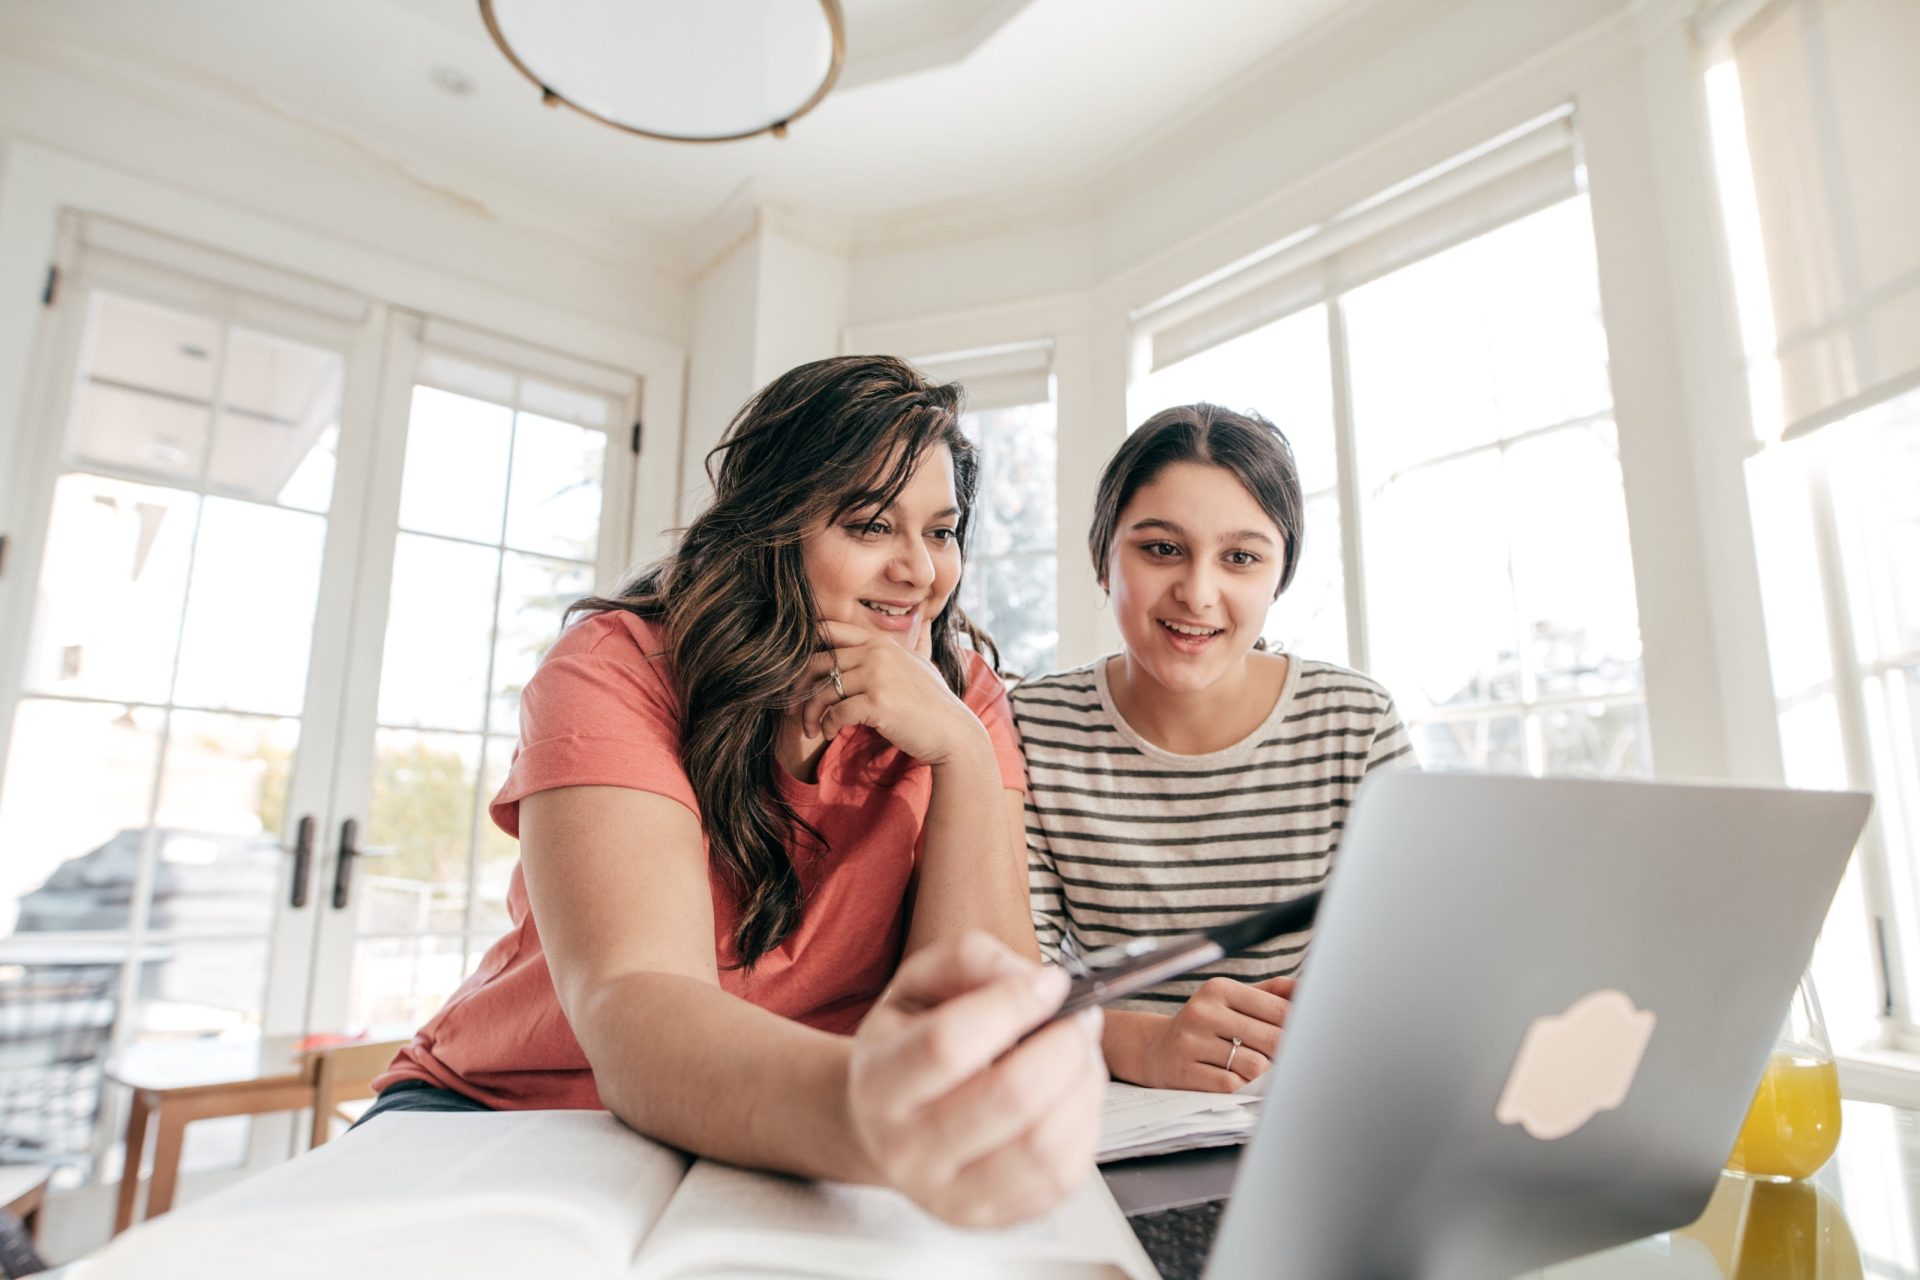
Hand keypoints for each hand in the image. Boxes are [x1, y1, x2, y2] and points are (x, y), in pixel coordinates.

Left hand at [798, 618, 983, 764]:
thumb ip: (887, 655)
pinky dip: (827, 726)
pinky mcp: (877, 703)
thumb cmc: (932, 704)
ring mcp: (878, 676)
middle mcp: (877, 653)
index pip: (828, 630)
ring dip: (811, 714)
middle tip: (795, 708)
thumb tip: (864, 651)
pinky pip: (836, 712)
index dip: (803, 649)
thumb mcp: (912, 666)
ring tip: (811, 730)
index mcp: (880, 642)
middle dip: (799, 688)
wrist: (953, 732)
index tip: (796, 673)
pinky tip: (830, 734)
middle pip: (817, 662)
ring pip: (823, 690)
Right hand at [848, 932, 1105, 1227]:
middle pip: (1009, 1097)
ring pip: (1044, 1145)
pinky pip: (1061, 1178)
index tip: (1051, 983)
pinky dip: (1084, 1127)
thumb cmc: (910, 1045)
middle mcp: (906, 1148)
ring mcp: (949, 1194)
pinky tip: (1073, 1096)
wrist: (884, 1124)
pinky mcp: (992, 1218)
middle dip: (1065, 1045)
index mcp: (880, 1081)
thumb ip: (970, 960)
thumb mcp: (919, 983)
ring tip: (1081, 1054)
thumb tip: (1031, 979)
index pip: (950, 1043)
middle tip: (1082, 1017)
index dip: (1012, 1005)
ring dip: (1083, 1087)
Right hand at [1134, 975, 1294, 1091]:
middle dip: (1284, 1052)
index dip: (1299, 1027)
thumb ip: (1271, 993)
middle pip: (1271, 1039)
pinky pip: (1233, 1085)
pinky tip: (1233, 1078)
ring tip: (1253, 1067)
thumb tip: (1308, 989)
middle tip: (1285, 1057)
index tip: (1307, 1036)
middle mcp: (1203, 1012)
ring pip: (1255, 1065)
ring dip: (1261, 1072)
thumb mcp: (1232, 1000)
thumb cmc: (1206, 1024)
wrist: (1155, 1049)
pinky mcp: (1184, 1072)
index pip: (1278, 1009)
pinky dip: (1241, 1086)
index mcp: (1219, 989)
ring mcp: (1191, 1042)